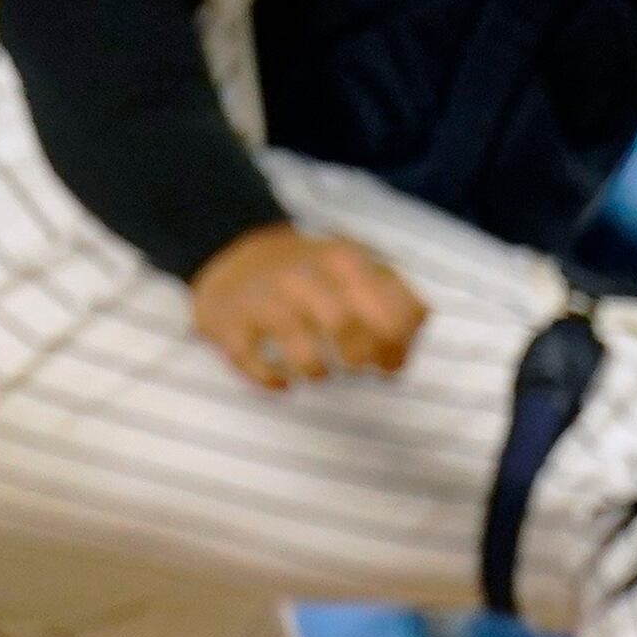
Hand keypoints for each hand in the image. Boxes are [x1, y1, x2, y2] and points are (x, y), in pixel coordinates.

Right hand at [190, 224, 427, 390]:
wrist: (234, 254)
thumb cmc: (314, 275)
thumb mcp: (360, 271)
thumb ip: (395, 302)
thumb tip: (407, 347)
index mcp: (344, 262)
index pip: (388, 312)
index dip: (398, 346)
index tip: (391, 361)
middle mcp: (303, 277)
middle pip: (344, 326)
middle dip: (360, 357)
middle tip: (359, 367)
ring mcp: (263, 300)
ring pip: (301, 350)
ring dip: (317, 371)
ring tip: (321, 373)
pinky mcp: (229, 324)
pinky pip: (251, 362)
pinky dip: (271, 379)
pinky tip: (283, 382)